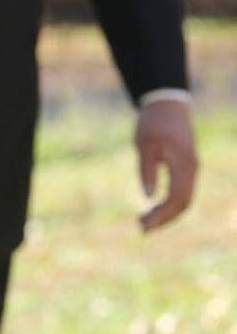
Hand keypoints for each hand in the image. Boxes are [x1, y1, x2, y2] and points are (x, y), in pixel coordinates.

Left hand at [136, 99, 197, 230]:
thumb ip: (147, 169)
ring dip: (167, 213)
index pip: (177, 197)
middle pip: (183, 203)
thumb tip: (148, 196)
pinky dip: (170, 204)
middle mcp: (192, 169)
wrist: (168, 105)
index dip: (162, 215)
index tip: (145, 225)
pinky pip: (183, 192)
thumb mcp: (144, 144)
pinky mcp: (186, 167)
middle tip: (142, 228)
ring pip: (184, 199)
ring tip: (145, 222)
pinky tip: (154, 209)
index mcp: (183, 164)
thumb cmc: (153, 123)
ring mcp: (191, 168)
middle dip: (164, 218)